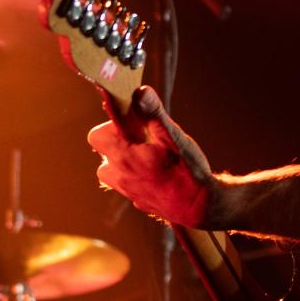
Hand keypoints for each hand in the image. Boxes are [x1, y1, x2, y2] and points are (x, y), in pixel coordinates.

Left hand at [87, 85, 215, 227]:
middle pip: (101, 148)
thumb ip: (154, 114)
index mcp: (125, 157)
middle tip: (141, 135)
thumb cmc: (188, 171)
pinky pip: (124, 181)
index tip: (129, 115)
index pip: (98, 134)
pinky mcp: (136, 200)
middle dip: (117, 137)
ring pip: (110, 167)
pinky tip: (154, 169)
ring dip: (122, 156)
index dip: (112, 121)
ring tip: (146, 152)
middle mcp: (120, 176)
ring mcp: (127, 190)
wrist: (201, 208)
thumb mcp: (174, 138)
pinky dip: (132, 172)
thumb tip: (140, 91)